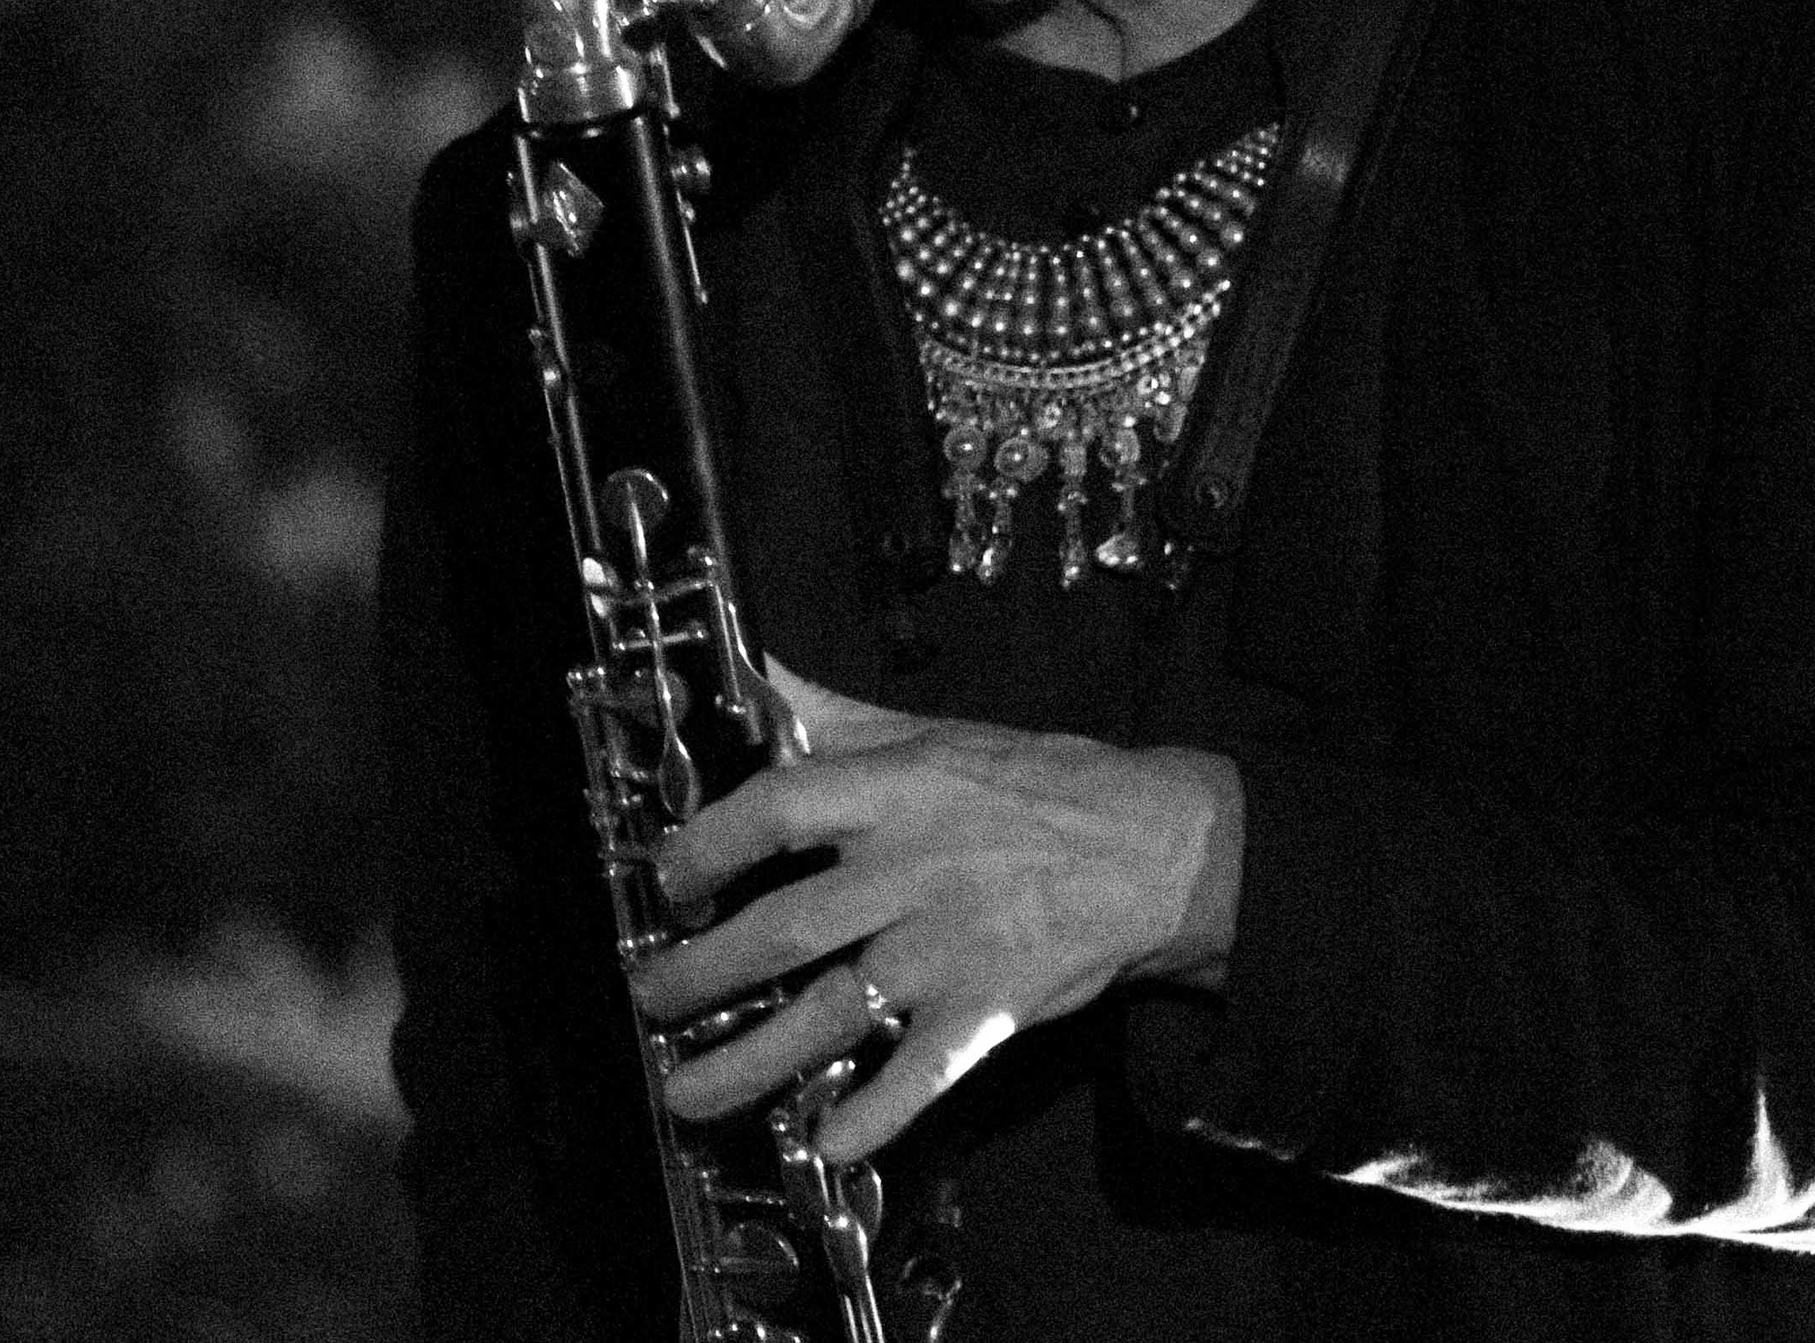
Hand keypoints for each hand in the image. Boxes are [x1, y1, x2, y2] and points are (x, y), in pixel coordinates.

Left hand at [629, 661, 1243, 1162]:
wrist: (1163, 849)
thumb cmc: (1042, 785)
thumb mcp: (939, 732)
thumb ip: (837, 715)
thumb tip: (755, 673)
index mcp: (901, 789)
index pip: (778, 806)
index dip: (706, 844)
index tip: (667, 878)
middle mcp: (915, 869)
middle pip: (784, 930)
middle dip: (699, 976)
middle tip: (651, 998)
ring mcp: (951, 948)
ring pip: (831, 1013)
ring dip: (749, 1064)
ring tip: (684, 1095)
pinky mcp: (988, 1012)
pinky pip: (918, 1076)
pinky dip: (871, 1114)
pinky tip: (824, 1142)